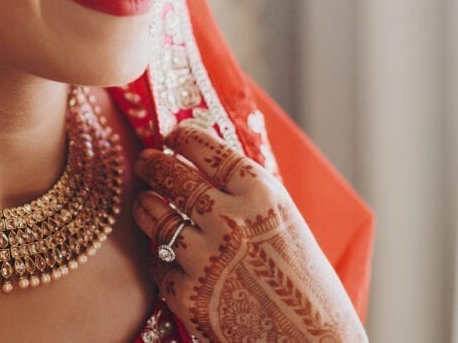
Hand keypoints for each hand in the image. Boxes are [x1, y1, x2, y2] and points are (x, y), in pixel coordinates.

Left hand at [133, 121, 366, 342]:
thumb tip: (202, 161)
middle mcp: (230, 220)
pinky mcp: (189, 296)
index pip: (206, 148)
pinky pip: (159, 265)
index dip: (182, 138)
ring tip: (146, 202)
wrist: (311, 342)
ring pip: (154, 217)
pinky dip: (162, 260)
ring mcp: (206, 258)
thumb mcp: (283, 221)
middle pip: (171, 176)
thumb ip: (246, 194)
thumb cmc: (303, 281)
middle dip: (152, 165)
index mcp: (261, 194)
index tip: (172, 135)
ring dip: (146, 206)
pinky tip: (169, 257)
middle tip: (145, 162)